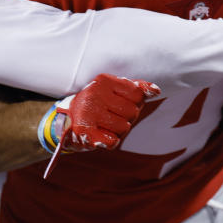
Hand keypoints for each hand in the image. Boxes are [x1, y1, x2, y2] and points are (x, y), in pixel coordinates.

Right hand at [39, 74, 159, 176]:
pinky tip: (101, 135)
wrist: (67, 121)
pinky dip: (110, 142)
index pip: (138, 94)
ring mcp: (88, 112)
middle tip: (110, 116)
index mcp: (103, 81)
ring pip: (125, 128)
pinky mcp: (84, 131)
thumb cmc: (97, 105)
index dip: (134, 103)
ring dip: (118, 131)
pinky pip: (113, 141)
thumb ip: (136, 88)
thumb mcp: (114, 91)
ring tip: (104, 125)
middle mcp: (94, 94)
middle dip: (126, 118)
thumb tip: (156, 90)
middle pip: (133, 112)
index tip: (120, 103)